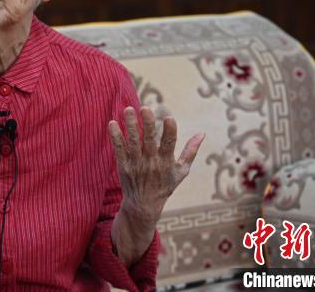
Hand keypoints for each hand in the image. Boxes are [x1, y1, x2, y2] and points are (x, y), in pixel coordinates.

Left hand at [108, 106, 204, 264]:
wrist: (144, 206)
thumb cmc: (165, 185)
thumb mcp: (182, 171)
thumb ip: (191, 151)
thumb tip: (202, 133)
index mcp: (166, 162)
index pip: (170, 144)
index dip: (170, 131)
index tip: (169, 117)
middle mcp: (151, 162)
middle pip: (149, 140)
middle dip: (148, 124)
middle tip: (144, 108)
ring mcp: (136, 164)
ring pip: (133, 142)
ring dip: (131, 125)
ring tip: (128, 109)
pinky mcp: (123, 166)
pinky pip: (119, 149)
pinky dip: (115, 137)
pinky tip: (112, 123)